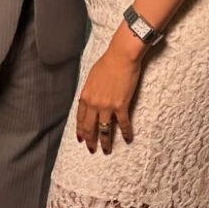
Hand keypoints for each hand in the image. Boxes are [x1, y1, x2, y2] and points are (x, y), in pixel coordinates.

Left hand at [76, 24, 144, 153]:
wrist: (121, 57)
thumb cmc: (107, 62)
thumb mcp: (92, 77)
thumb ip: (90, 91)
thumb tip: (90, 99)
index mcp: (85, 96)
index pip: (80, 118)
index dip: (80, 130)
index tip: (81, 138)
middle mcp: (94, 103)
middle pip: (90, 127)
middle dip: (90, 140)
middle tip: (92, 149)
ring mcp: (107, 106)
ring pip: (104, 130)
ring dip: (105, 142)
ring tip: (106, 150)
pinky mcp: (121, 106)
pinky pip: (123, 124)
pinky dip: (126, 133)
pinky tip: (128, 139)